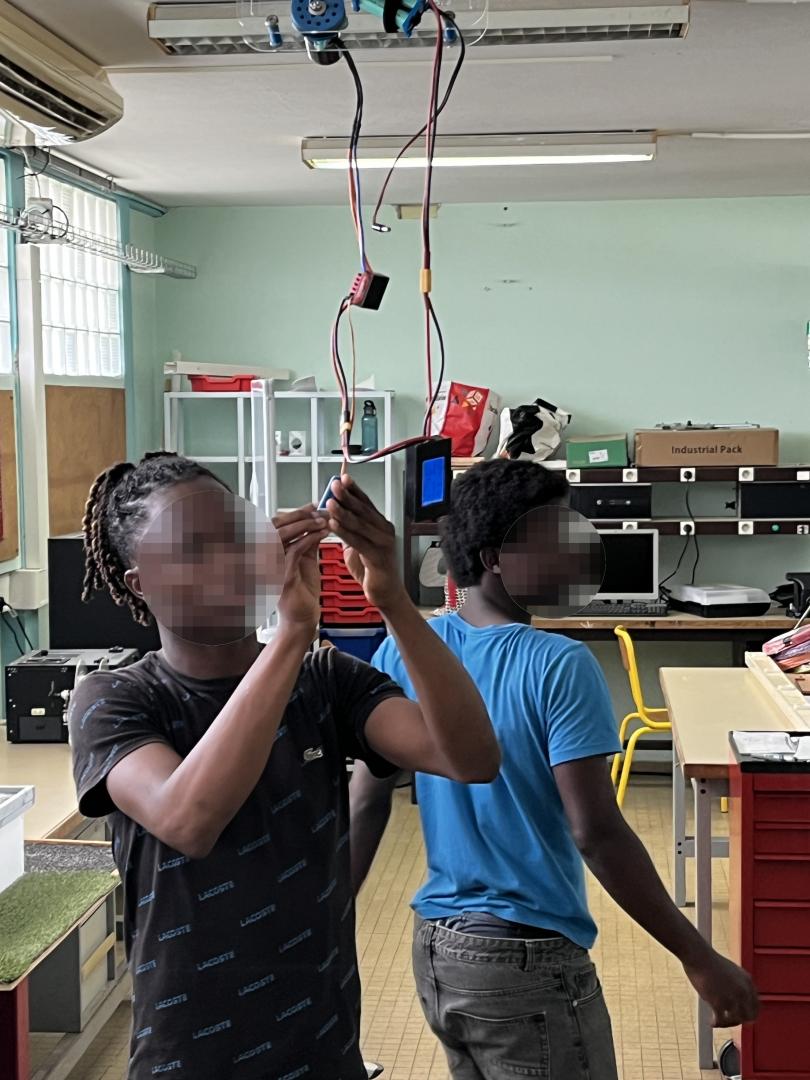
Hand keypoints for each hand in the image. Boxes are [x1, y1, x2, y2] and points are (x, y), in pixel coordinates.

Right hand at [271, 505, 327, 630]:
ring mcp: (269, 567)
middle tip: (318, 509)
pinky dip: (309, 539)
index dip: (294, 512)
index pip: (276, 524)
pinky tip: (322, 534)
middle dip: (299, 514)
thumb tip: (315, 522)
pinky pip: (294, 551)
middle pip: (275, 525)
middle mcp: (264, 557)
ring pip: (282, 535)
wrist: (303, 617)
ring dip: (304, 524)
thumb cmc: (302, 591)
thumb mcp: (305, 560)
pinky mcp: (280, 576)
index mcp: (269, 552)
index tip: (312, 505)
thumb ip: (306, 542)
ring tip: (322, 520)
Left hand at [324, 476, 406, 611]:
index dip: (354, 490)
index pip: (366, 502)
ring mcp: (383, 543)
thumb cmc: (371, 569)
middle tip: (335, 485)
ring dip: (343, 512)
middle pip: (363, 509)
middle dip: (347, 496)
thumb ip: (350, 529)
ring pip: (360, 523)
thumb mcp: (358, 544)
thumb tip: (334, 513)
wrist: (385, 592)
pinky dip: (344, 532)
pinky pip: (358, 541)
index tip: (342, 478)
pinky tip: (333, 525)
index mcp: (380, 525)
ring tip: (330, 502)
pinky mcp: (378, 557)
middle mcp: (384, 531)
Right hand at [683, 950, 758, 1027]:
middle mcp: (743, 991)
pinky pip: (721, 1020)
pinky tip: (711, 1022)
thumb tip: (735, 999)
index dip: (748, 1014)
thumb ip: (737, 984)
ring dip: (726, 1023)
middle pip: (749, 1016)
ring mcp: (732, 997)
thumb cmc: (708, 960)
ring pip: (736, 1021)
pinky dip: (716, 1023)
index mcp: (747, 981)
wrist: (698, 956)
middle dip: (738, 1020)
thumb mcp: (731, 971)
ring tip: (717, 1021)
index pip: (756, 1007)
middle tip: (728, 1020)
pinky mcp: (719, 1002)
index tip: (739, 1016)